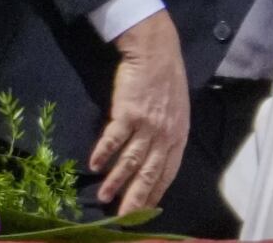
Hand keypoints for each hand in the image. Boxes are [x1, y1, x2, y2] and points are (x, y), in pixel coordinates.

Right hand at [91, 10, 188, 214]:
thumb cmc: (166, 82)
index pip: (168, 172)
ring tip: (104, 197)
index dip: (156, 193)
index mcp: (179, 135)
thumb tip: (153, 160)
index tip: (144, 211)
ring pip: (130, 160)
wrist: (156, 53)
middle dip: (136, 198)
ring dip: (116, 181)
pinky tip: (94, 166)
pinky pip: (114, 139)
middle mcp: (165, 133)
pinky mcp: (128, 113)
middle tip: (123, 218)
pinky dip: (103, 153)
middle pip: (149, 172)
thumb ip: (167, 136)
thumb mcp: (177, 112)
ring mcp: (147, 124)